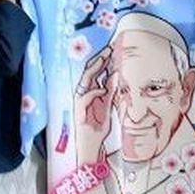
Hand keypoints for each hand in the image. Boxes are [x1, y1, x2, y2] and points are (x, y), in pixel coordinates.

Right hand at [74, 47, 116, 166]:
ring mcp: (81, 102)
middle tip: (109, 49)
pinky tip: (101, 88)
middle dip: (98, 60)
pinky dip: (93, 92)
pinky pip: (84, 98)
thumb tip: (115, 77)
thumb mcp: (107, 105)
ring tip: (103, 60)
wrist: (90, 144)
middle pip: (89, 73)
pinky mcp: (79, 111)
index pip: (95, 72)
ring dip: (94, 70)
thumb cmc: (98, 126)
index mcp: (91, 92)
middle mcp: (84, 95)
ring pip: (85, 82)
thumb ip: (110, 92)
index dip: (102, 61)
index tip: (113, 49)